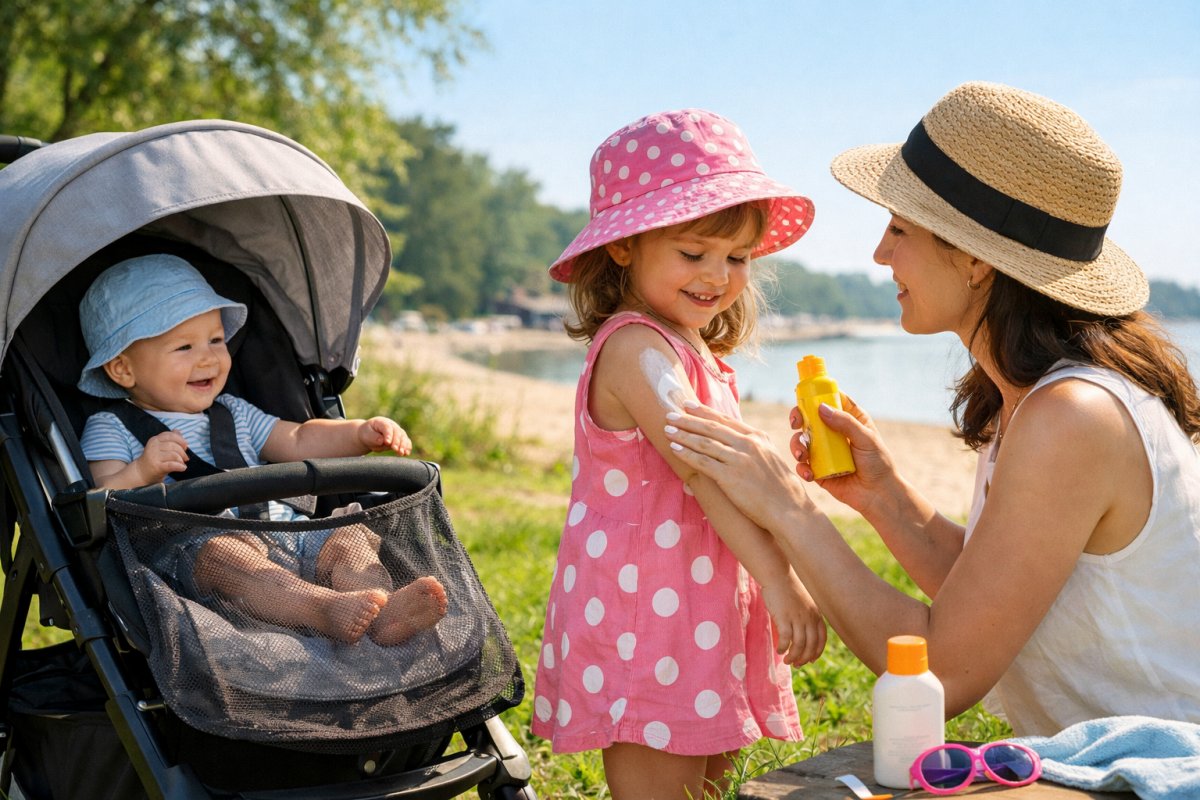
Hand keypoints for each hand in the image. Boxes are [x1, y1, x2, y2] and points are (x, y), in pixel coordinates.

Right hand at [137, 431, 188, 481]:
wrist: (141, 472)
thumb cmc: (154, 459)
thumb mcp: (160, 446)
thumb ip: (169, 438)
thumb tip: (177, 431)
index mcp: (155, 440)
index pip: (171, 435)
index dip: (181, 440)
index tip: (185, 447)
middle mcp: (153, 447)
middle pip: (174, 445)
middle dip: (183, 452)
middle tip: (185, 458)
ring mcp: (154, 456)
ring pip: (174, 455)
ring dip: (181, 460)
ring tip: (182, 463)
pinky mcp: (156, 467)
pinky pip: (172, 465)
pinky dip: (180, 466)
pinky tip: (183, 468)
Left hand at [359, 417, 411, 455]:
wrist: (370, 435)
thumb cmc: (367, 434)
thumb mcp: (367, 435)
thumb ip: (374, 437)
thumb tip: (382, 441)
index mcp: (382, 422)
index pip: (387, 427)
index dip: (388, 434)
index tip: (387, 442)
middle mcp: (392, 425)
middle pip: (397, 432)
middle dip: (397, 441)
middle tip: (395, 449)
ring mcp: (398, 431)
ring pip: (403, 437)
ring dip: (403, 445)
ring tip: (401, 453)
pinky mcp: (401, 438)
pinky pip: (406, 442)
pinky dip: (407, 447)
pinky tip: (406, 453)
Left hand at [663, 403, 813, 531]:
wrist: (789, 509)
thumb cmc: (780, 488)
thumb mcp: (770, 457)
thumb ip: (753, 446)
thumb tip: (735, 441)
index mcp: (758, 437)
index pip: (726, 420)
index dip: (704, 411)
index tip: (688, 405)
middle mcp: (748, 444)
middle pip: (712, 427)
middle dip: (688, 420)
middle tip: (670, 414)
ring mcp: (739, 459)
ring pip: (704, 442)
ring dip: (683, 435)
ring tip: (668, 430)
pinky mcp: (730, 477)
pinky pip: (703, 462)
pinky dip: (687, 454)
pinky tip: (675, 449)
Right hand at [761, 570, 825, 666]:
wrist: (778, 576)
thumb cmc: (788, 589)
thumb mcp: (803, 604)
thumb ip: (806, 617)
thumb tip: (801, 636)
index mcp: (816, 614)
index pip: (821, 639)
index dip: (817, 652)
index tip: (810, 660)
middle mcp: (809, 617)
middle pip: (811, 645)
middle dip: (804, 658)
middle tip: (796, 664)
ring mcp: (797, 617)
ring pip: (799, 645)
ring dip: (793, 656)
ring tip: (787, 660)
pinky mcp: (784, 617)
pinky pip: (786, 639)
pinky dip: (783, 648)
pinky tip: (779, 650)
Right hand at [788, 393, 898, 513]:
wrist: (878, 495)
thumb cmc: (879, 464)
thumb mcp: (866, 439)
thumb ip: (845, 423)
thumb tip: (820, 408)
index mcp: (849, 420)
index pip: (831, 401)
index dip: (817, 395)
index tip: (805, 396)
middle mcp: (833, 433)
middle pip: (810, 418)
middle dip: (798, 418)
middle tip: (795, 424)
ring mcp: (824, 451)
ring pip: (801, 440)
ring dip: (796, 445)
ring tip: (801, 455)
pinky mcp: (818, 470)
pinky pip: (803, 464)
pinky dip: (801, 467)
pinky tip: (809, 473)